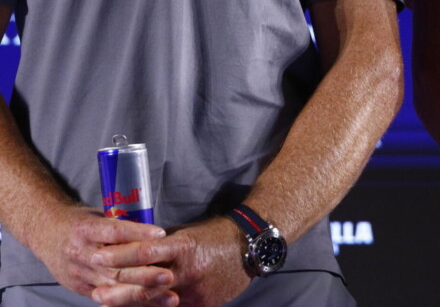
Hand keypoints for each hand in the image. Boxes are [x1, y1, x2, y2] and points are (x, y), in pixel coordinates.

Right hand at [26, 204, 173, 301]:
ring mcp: (79, 273)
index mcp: (86, 229)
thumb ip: (121, 225)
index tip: (162, 235)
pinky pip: (107, 297)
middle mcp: (81, 253)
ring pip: (113, 286)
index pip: (114, 232)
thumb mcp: (98, 215)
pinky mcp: (80, 287)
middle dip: (144, 273)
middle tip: (169, 275)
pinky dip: (129, 301)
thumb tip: (154, 232)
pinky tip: (149, 303)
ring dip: (142, 292)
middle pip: (116, 266)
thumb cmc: (81, 221)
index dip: (138, 234)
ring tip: (168, 294)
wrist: (47, 233)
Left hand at [92, 217, 251, 306]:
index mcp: (183, 246)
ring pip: (155, 302)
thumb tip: (137, 249)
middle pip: (145, 283)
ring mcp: (193, 291)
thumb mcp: (189, 233)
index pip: (144, 252)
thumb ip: (165, 244)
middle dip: (118, 288)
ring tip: (109, 303)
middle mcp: (186, 270)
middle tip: (96, 292)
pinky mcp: (201, 304)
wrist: (250, 246)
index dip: (120, 256)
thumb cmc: (217, 234)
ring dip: (131, 303)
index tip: (99, 255)